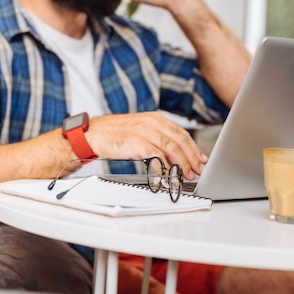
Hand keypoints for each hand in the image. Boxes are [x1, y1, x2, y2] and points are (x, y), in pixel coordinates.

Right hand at [86, 112, 206, 179]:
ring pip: (172, 149)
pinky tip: (167, 175)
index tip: (201, 159)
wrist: (93, 133)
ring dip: (182, 164)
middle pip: (180, 140)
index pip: (181, 133)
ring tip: (186, 175)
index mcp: (154, 118)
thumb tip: (172, 156)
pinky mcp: (136, 143)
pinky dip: (165, 167)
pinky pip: (156, 156)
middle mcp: (152, 123)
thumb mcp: (138, 130)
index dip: (193, 148)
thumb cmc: (113, 134)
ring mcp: (144, 132)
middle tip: (198, 170)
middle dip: (192, 157)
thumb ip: (156, 139)